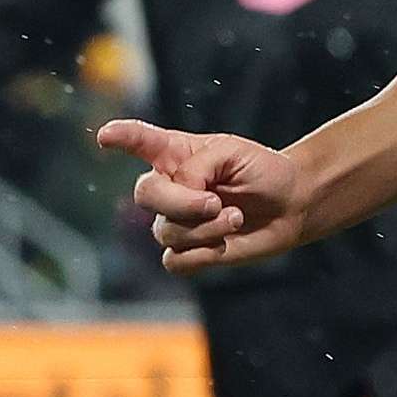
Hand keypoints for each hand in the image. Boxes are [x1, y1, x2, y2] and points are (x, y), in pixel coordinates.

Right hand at [99, 118, 313, 272]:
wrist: (291, 204)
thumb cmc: (261, 171)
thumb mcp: (231, 153)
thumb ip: (196, 168)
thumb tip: (179, 196)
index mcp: (175, 154)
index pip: (138, 142)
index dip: (120, 138)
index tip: (106, 136)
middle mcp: (169, 186)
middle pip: (146, 195)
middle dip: (180, 202)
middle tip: (214, 202)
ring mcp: (176, 220)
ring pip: (165, 231)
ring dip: (204, 227)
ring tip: (234, 216)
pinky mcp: (190, 252)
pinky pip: (174, 260)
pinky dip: (202, 254)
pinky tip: (224, 241)